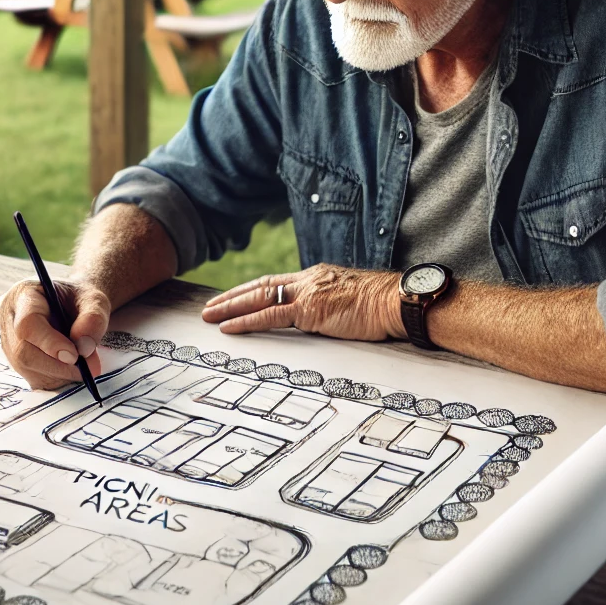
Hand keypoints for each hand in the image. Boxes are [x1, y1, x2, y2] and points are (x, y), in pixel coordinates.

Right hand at [0, 279, 108, 389]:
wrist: (75, 307)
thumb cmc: (80, 300)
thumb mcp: (94, 299)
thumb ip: (93, 318)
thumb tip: (83, 348)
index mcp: (24, 296)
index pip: (27, 324)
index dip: (50, 343)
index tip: (75, 356)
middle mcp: (9, 321)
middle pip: (24, 353)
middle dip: (59, 366)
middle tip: (89, 368)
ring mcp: (10, 344)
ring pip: (28, 370)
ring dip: (61, 374)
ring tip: (84, 365)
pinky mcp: (17, 364)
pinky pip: (34, 380)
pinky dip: (58, 379)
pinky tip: (72, 368)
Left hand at [201, 264, 402, 341]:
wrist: (396, 301)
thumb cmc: (381, 305)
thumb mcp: (349, 301)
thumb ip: (330, 305)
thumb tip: (323, 317)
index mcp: (316, 277)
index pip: (276, 282)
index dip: (251, 290)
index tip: (233, 297)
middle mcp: (308, 280)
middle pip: (260, 286)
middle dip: (232, 296)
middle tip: (209, 306)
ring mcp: (308, 293)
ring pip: (259, 298)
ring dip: (230, 307)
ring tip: (209, 316)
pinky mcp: (310, 309)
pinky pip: (270, 315)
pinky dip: (246, 321)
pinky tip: (229, 327)